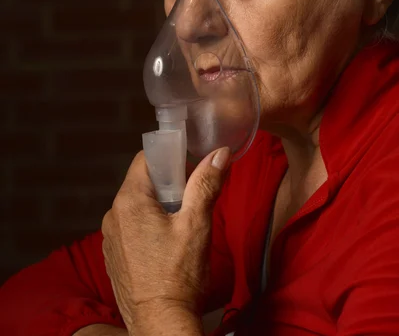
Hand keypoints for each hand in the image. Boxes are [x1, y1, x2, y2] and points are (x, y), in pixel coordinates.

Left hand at [101, 147, 230, 334]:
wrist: (159, 324)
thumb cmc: (178, 275)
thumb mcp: (196, 224)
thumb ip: (206, 184)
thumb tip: (220, 154)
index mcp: (129, 201)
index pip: (145, 159)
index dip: (169, 157)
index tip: (189, 165)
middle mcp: (113, 215)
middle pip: (142, 182)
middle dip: (168, 184)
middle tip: (192, 197)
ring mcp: (110, 237)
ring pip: (137, 206)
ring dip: (158, 207)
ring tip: (182, 223)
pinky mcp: (113, 255)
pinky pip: (130, 227)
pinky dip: (147, 226)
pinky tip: (166, 244)